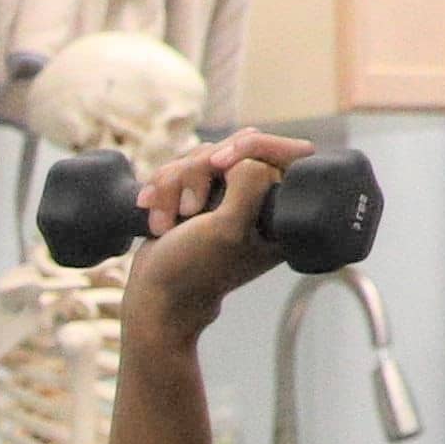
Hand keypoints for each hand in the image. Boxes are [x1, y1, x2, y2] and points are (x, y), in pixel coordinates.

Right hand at [119, 129, 316, 338]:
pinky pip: (183, 168)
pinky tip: (156, 218)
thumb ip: (250, 184)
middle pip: (237, 148)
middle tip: (188, 209)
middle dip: (198, 172)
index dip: (254, 147)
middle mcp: (258, 200)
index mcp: (281, 212)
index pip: (289, 154)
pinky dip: (162, 189)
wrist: (154, 296)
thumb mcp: (229, 229)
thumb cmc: (192, 271)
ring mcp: (228, 196)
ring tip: (166, 223)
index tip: (221, 164)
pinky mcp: (200, 196)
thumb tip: (247, 156)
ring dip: (173, 185)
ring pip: (204, 156)